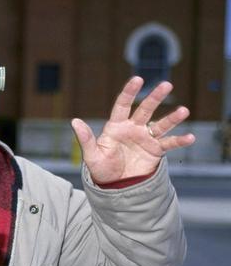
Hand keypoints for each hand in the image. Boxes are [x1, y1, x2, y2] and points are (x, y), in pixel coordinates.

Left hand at [71, 76, 195, 182]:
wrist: (115, 186)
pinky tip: (190, 137)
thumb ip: (85, 139)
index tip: (137, 79)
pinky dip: (179, 140)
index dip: (129, 92)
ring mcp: (145, 139)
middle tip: (166, 85)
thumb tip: (74, 121)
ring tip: (184, 111)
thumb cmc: (101, 169)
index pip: (122, 106)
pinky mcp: (155, 150)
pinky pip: (169, 143)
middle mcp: (132, 129)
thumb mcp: (92, 155)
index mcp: (116, 127)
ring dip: (172, 118)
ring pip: (160, 125)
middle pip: (145, 110)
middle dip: (155, 97)